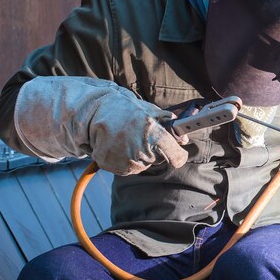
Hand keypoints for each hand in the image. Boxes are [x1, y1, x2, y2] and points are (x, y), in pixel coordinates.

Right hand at [14, 77, 187, 175]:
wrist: (94, 114)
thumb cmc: (125, 110)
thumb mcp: (149, 110)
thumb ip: (168, 124)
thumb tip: (184, 137)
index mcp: (153, 134)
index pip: (175, 156)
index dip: (179, 156)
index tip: (178, 155)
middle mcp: (141, 149)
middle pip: (159, 161)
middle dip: (155, 151)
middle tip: (142, 136)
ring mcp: (126, 160)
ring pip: (143, 166)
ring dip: (140, 156)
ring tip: (128, 139)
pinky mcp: (113, 166)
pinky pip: (127, 169)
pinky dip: (125, 160)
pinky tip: (119, 146)